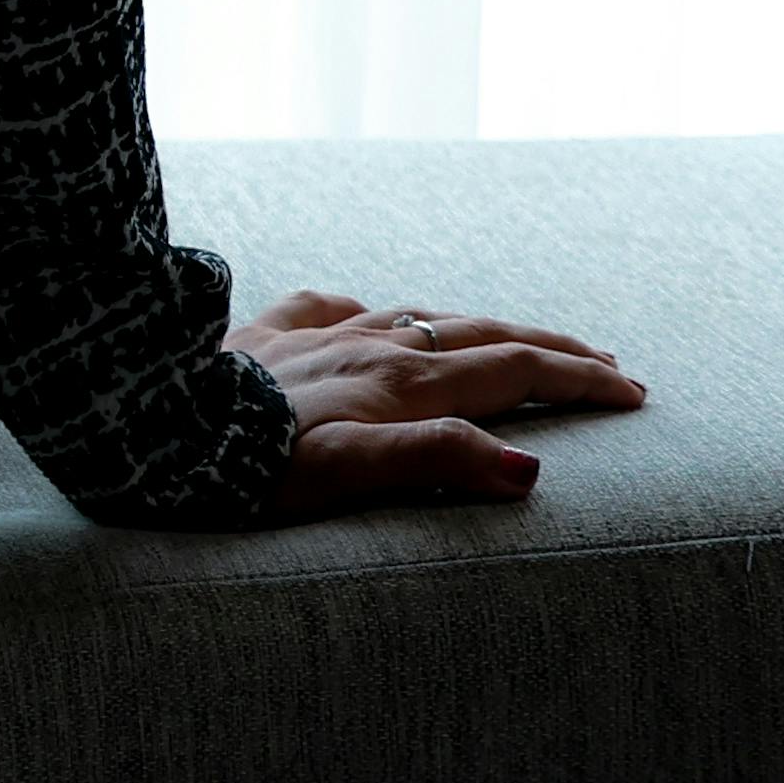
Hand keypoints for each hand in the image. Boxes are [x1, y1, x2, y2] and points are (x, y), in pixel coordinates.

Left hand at [229, 289, 643, 516]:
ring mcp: (313, 334)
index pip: (513, 372)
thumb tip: (525, 470)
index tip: (635, 392)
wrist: (148, 419)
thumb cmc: (247, 464)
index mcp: (400, 381)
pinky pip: (327, 308)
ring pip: (416, 317)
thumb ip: (434, 463)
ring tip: (507, 339)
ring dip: (474, 328)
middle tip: (604, 363)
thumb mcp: (346, 474)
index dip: (578, 381)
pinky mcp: (261, 334)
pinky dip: (368, 311)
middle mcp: (365, 345)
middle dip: (547, 348)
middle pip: (478, 335)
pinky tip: (367, 315)